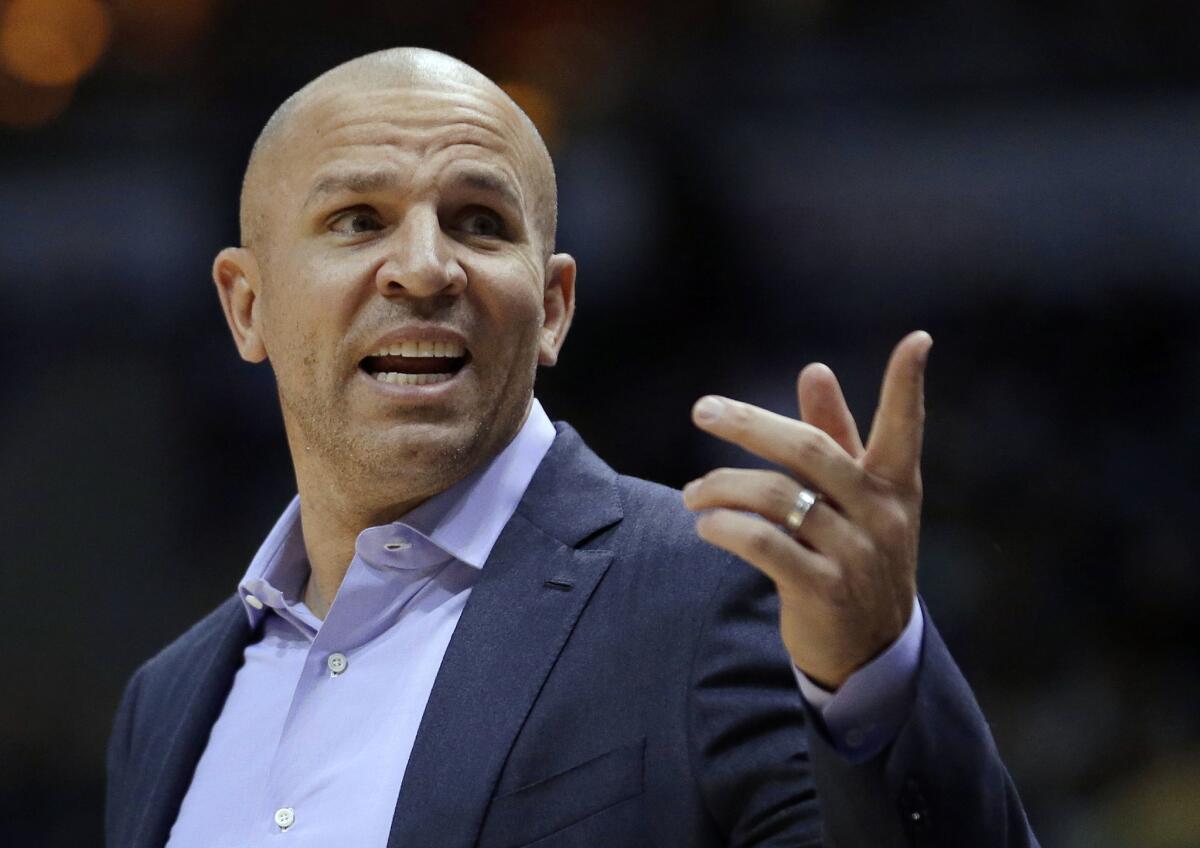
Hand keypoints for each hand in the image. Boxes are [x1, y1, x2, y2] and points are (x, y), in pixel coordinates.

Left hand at [682, 331, 931, 689]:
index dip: (909, 384)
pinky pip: (763, 543)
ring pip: (776, 497)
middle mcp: (881, 514)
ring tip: (693, 494)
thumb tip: (815, 369)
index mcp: (893, 485)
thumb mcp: (854, 498)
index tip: (918, 339)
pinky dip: (726, 528)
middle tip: (703, 410)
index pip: (904, 427)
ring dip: (722, 487)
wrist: (868, 650)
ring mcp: (855, 554)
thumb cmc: (855, 555)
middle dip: (749, 424)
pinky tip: (707, 526)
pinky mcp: (823, 589)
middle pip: (808, 449)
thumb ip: (835, 434)